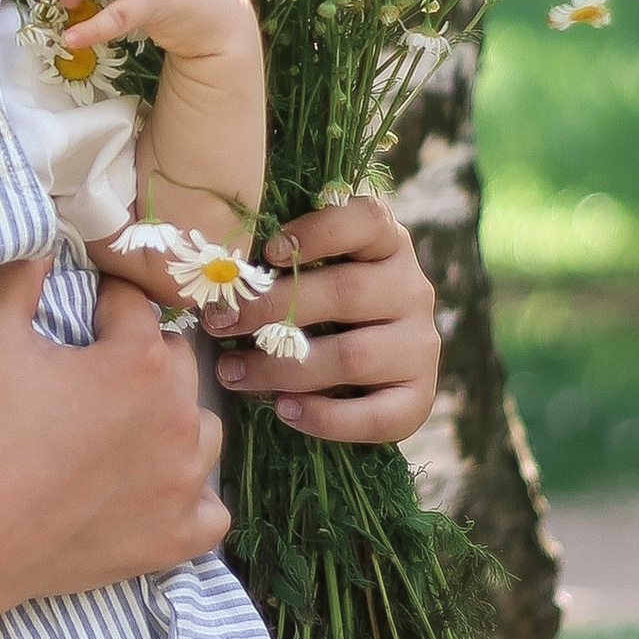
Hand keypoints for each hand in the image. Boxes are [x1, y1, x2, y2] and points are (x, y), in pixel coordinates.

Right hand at [0, 255, 228, 593]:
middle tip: (94, 378)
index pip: (133, 307)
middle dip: (144, 361)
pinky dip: (191, 500)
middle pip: (179, 364)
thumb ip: (17, 275)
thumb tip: (41, 246)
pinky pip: (212, 513)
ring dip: (175, 424)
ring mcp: (183, 483)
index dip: (101, 306)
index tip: (80, 316)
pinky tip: (158, 493)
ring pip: (205, 433)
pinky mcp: (175, 538)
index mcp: (141, 362)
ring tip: (131, 432)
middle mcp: (178, 418)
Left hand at [195, 194, 440, 446]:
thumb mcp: (310, 276)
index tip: (268, 252)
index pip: (369, 220)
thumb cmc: (319, 311)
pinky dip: (325, 417)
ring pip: (353, 356)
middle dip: (272, 309)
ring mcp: (420, 345)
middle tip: (218, 322)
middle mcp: (413, 290)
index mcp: (387, 245)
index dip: (320, 232)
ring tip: (233, 373)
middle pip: (347, 292)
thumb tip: (218, 275)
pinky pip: (377, 416)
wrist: (365, 377)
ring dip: (283, 368)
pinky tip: (283, 410)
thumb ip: (281, 267)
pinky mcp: (420, 397)